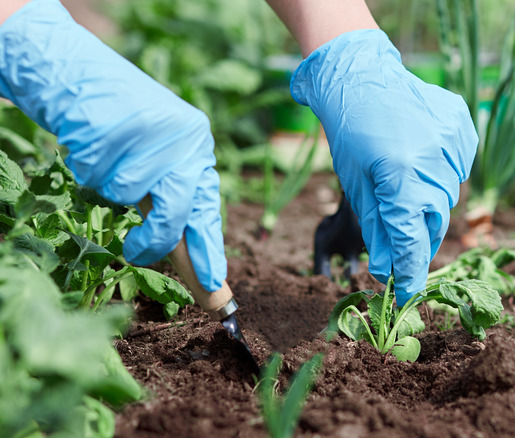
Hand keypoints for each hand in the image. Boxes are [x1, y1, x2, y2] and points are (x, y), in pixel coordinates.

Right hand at [0, 0, 225, 291]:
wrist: (79, 75)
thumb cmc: (122, 129)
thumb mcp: (157, 160)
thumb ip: (173, 199)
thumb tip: (187, 256)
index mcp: (199, 149)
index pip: (207, 209)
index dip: (208, 250)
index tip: (214, 287)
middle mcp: (187, 138)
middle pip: (177, 209)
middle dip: (155, 239)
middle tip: (135, 253)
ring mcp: (154, 131)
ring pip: (128, 192)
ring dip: (109, 187)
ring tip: (107, 158)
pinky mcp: (119, 124)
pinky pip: (98, 174)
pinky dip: (88, 168)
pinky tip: (92, 142)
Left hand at [291, 29, 477, 305]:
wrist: (361, 77)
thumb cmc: (350, 133)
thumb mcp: (356, 185)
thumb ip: (377, 228)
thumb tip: (387, 270)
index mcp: (400, 177)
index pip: (411, 239)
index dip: (410, 271)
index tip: (407, 293)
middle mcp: (432, 160)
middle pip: (435, 221)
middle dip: (419, 237)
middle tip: (405, 242)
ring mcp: (452, 141)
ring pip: (449, 195)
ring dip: (430, 201)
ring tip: (407, 181)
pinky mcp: (462, 126)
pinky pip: (459, 166)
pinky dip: (443, 172)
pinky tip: (422, 157)